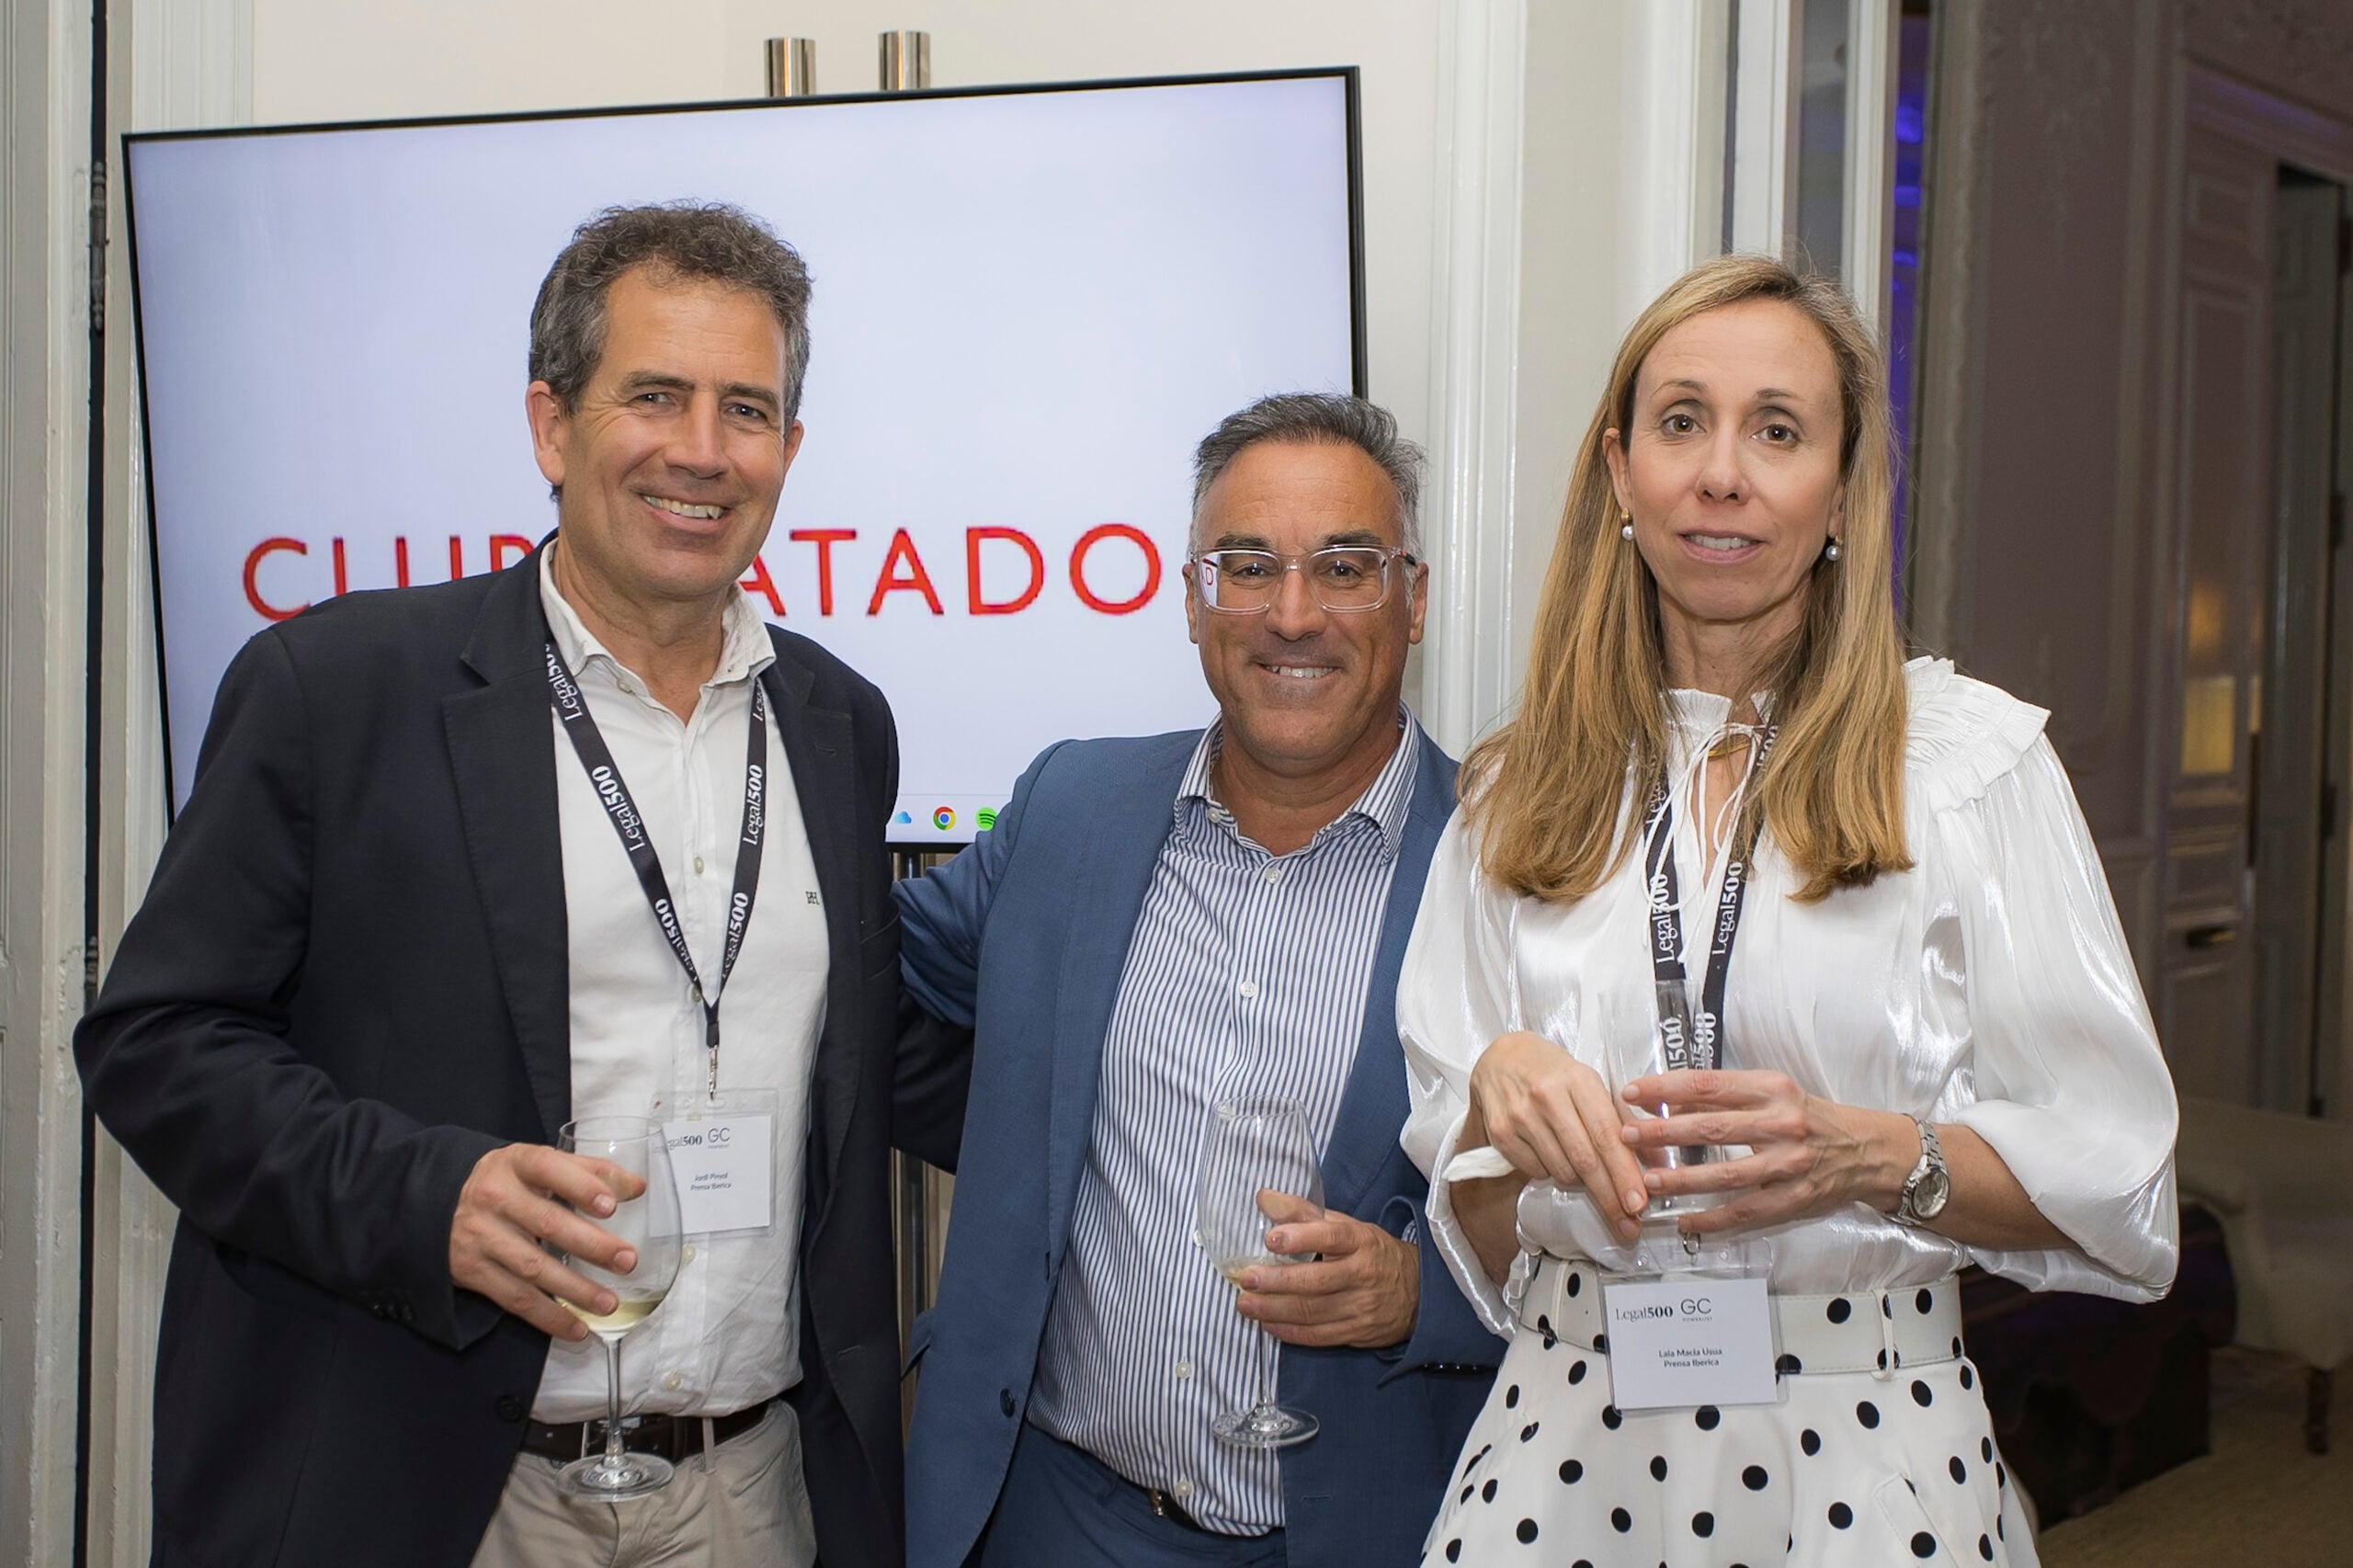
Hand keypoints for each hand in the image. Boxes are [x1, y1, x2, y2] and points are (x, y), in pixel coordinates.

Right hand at [449, 1143, 647, 1340]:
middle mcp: (495, 1198)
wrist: (434, 1202)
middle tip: (627, 1260)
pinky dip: (548, 1317)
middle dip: (592, 1245)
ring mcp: (481, 1236)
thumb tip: (636, 1188)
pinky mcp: (473, 1271)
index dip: (580, 1186)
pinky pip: (515, 1298)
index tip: (611, 1206)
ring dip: (575, 1290)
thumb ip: (588, 1172)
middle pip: (547, 1224)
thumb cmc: (506, 1182)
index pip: (548, 1168)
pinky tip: (577, 1328)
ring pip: (533, 1267)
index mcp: (515, 1163)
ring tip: (609, 1303)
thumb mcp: (538, 1165)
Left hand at [1234, 1190, 1417, 1348]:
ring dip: (1274, 1309)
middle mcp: (1362, 1275)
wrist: (1418, 1292)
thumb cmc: (1371, 1253)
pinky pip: (1318, 1336)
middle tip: (1246, 1278)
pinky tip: (1267, 1323)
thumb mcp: (1347, 1226)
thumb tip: (1264, 1198)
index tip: (1271, 1238)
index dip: (1301, 1238)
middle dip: (1277, 1281)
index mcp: (1361, 1241)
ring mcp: (1360, 1308)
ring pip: (1312, 1312)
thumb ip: (1303, 1212)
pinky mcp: (1356, 1333)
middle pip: (1316, 1281)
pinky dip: (1288, 1331)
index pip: (1332, 1237)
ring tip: (1245, 1303)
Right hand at [1468, 1030, 1649, 1238]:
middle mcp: (1547, 1097)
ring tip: (1582, 1168)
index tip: (1639, 1203)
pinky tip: (1551, 1154)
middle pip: (1585, 1160)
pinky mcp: (1500, 1133)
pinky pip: (1536, 1171)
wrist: (1501, 1058)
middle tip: (1627, 1222)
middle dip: (1609, 1196)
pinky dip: (1550, 1172)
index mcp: (1577, 1080)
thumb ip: (1621, 1120)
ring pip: (1561, 1170)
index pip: (1606, 1134)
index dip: (1624, 1173)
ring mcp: (1520, 1116)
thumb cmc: (1554, 1072)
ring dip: (1579, 1181)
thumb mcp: (1589, 1082)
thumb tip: (1654, 1162)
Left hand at [1619, 1068, 1911, 1237]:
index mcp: (1773, 1089)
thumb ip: (1727, 1096)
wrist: (1869, 1151)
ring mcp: (1789, 1164)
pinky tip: (1684, 1222)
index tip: (1632, 1092)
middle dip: (1664, 1132)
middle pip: (1713, 1128)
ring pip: (1726, 1176)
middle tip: (1627, 1134)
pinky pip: (1745, 1212)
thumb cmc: (1810, 1118)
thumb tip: (1670, 1102)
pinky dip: (1712, 1220)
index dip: (1666, 1087)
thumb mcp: (1774, 1093)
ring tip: (1647, 1181)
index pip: (1710, 1084)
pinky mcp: (1794, 1199)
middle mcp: (1782, 1123)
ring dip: (1681, 1180)